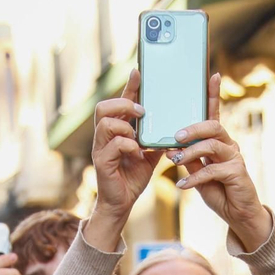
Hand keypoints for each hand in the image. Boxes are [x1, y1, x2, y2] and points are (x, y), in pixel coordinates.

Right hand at [87, 70, 164, 250]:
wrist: (122, 203)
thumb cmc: (133, 176)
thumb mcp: (149, 154)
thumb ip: (156, 138)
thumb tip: (173, 125)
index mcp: (117, 130)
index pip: (121, 102)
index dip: (129, 86)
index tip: (140, 71)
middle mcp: (105, 136)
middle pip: (103, 107)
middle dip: (123, 104)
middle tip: (141, 111)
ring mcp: (101, 148)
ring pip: (105, 123)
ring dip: (125, 125)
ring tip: (138, 135)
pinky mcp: (102, 162)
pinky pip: (113, 145)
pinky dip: (127, 145)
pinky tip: (137, 152)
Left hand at [169, 74, 271, 251]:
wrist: (238, 214)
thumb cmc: (219, 190)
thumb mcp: (198, 174)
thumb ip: (188, 160)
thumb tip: (170, 148)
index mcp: (219, 141)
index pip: (215, 114)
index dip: (214, 94)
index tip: (212, 75)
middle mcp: (229, 145)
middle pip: (212, 126)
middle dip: (192, 128)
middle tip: (175, 136)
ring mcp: (235, 158)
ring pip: (211, 146)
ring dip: (190, 153)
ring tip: (174, 161)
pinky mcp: (236, 173)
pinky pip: (212, 170)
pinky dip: (194, 178)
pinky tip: (182, 186)